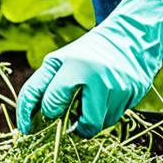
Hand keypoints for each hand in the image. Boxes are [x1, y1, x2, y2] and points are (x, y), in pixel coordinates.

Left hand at [17, 0, 162, 136]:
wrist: (131, 35)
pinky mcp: (135, 93)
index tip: (38, 122)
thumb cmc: (86, 53)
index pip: (52, 104)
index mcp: (75, 66)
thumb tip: (27, 124)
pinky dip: (107, 113)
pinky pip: (116, 118)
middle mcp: (100, 78)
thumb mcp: (59, 61)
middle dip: (75, 127)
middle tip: (71, 121)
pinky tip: (107, 96)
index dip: (44, 115)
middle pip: (85, 125)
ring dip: (92, 121)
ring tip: (91, 101)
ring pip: (101, 125)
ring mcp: (121, 87)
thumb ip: (41, 88)